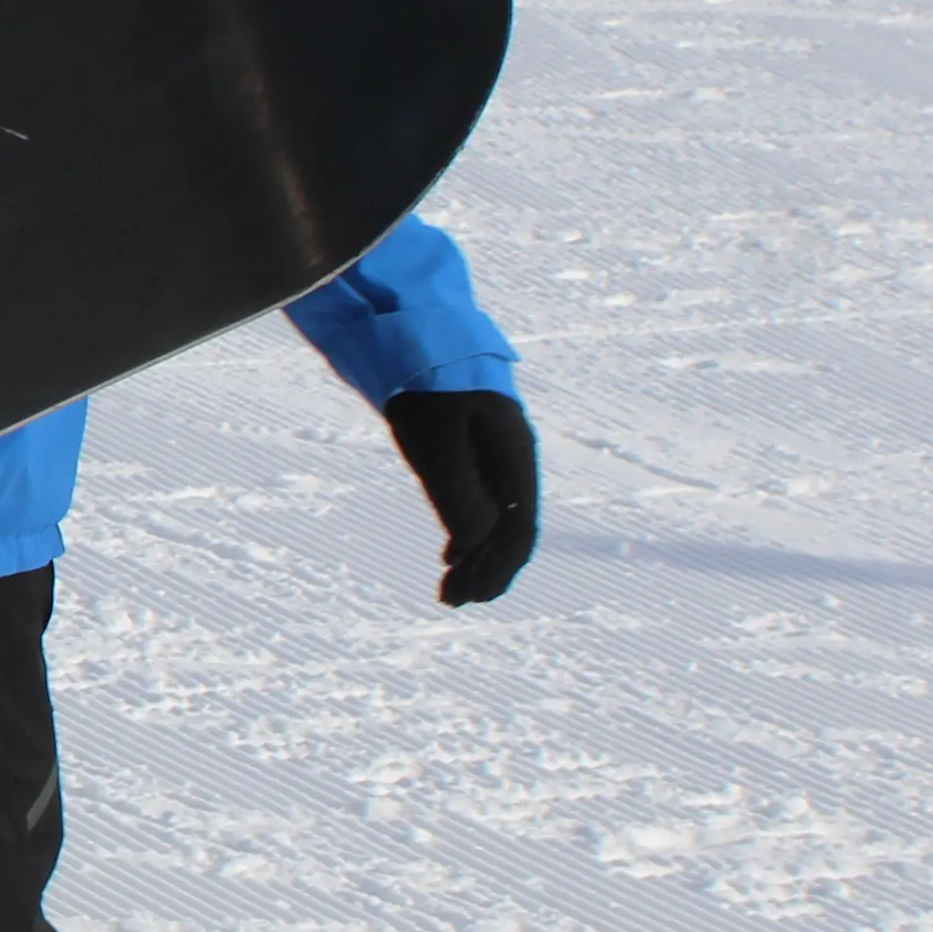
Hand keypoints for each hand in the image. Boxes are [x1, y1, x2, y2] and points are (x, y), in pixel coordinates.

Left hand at [382, 387, 539, 605]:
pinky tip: (452, 556)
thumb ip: (458, 491)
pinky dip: (465, 534)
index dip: (500, 567)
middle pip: (509, 528)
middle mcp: (509, 458)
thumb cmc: (426, 381)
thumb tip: (476, 544)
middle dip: (487, 569)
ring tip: (450, 590)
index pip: (519, 527)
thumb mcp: (438, 439)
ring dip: (474, 557)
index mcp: (514, 455)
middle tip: (455, 601)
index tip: (475, 597)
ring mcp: (489, 454)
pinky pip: (476, 502)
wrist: (413, 331)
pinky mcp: (466, 449)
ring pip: (492, 518)